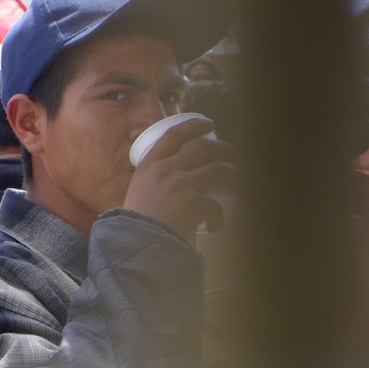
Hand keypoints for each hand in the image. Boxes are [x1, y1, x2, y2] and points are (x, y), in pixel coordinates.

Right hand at [123, 117, 235, 240]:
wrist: (135, 243)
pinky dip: (218, 218)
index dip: (194, 125)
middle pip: (202, 148)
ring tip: (236, 176)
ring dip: (232, 172)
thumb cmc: (133, 223)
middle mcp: (166, 169)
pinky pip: (215, 206)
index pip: (174, 135)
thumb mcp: (137, 193)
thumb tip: (165, 187)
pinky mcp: (194, 203)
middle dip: (222, 148)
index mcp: (149, 165)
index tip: (208, 124)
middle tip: (231, 151)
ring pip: (218, 169)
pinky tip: (215, 227)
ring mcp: (181, 185)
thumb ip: (151, 184)